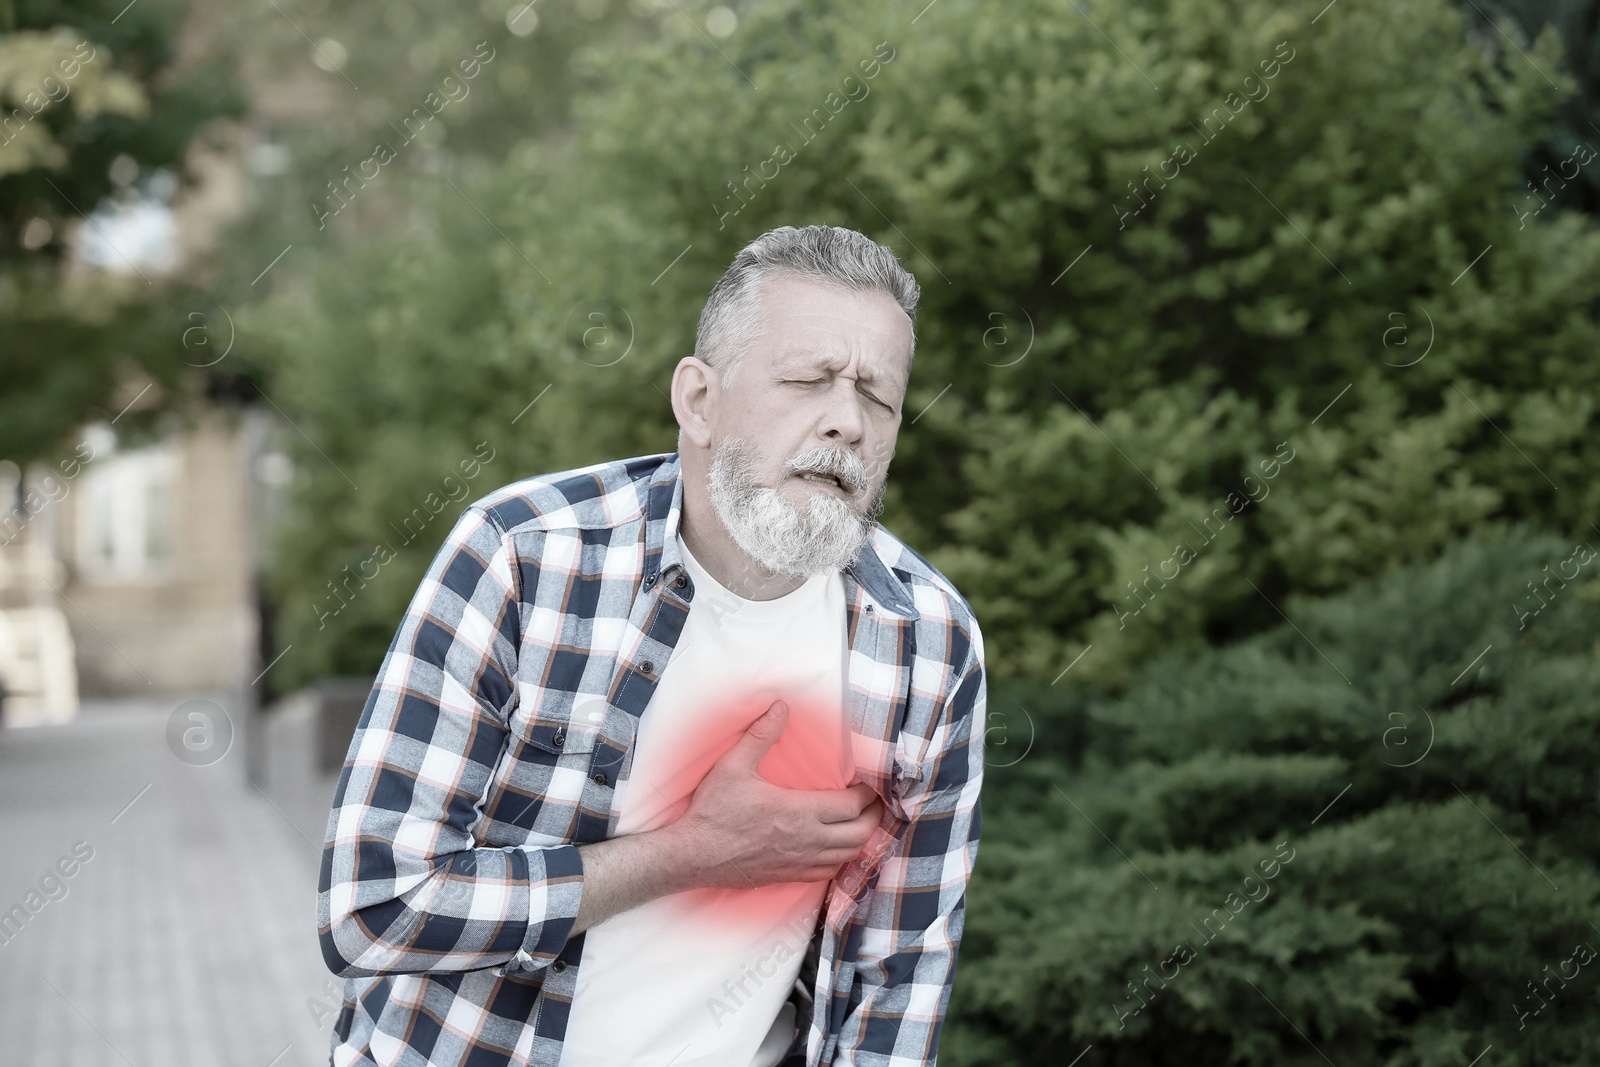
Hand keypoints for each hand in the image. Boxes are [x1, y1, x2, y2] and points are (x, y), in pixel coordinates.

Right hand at [666, 700, 884, 890]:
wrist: (693, 856)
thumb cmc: (714, 812)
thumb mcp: (734, 766)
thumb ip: (761, 735)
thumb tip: (781, 707)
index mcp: (799, 812)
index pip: (852, 805)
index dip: (868, 794)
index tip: (868, 782)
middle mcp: (807, 840)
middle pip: (860, 833)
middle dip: (874, 817)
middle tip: (875, 802)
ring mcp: (800, 862)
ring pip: (848, 855)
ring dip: (862, 839)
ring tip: (863, 823)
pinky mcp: (790, 877)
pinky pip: (829, 872)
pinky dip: (842, 859)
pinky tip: (838, 849)